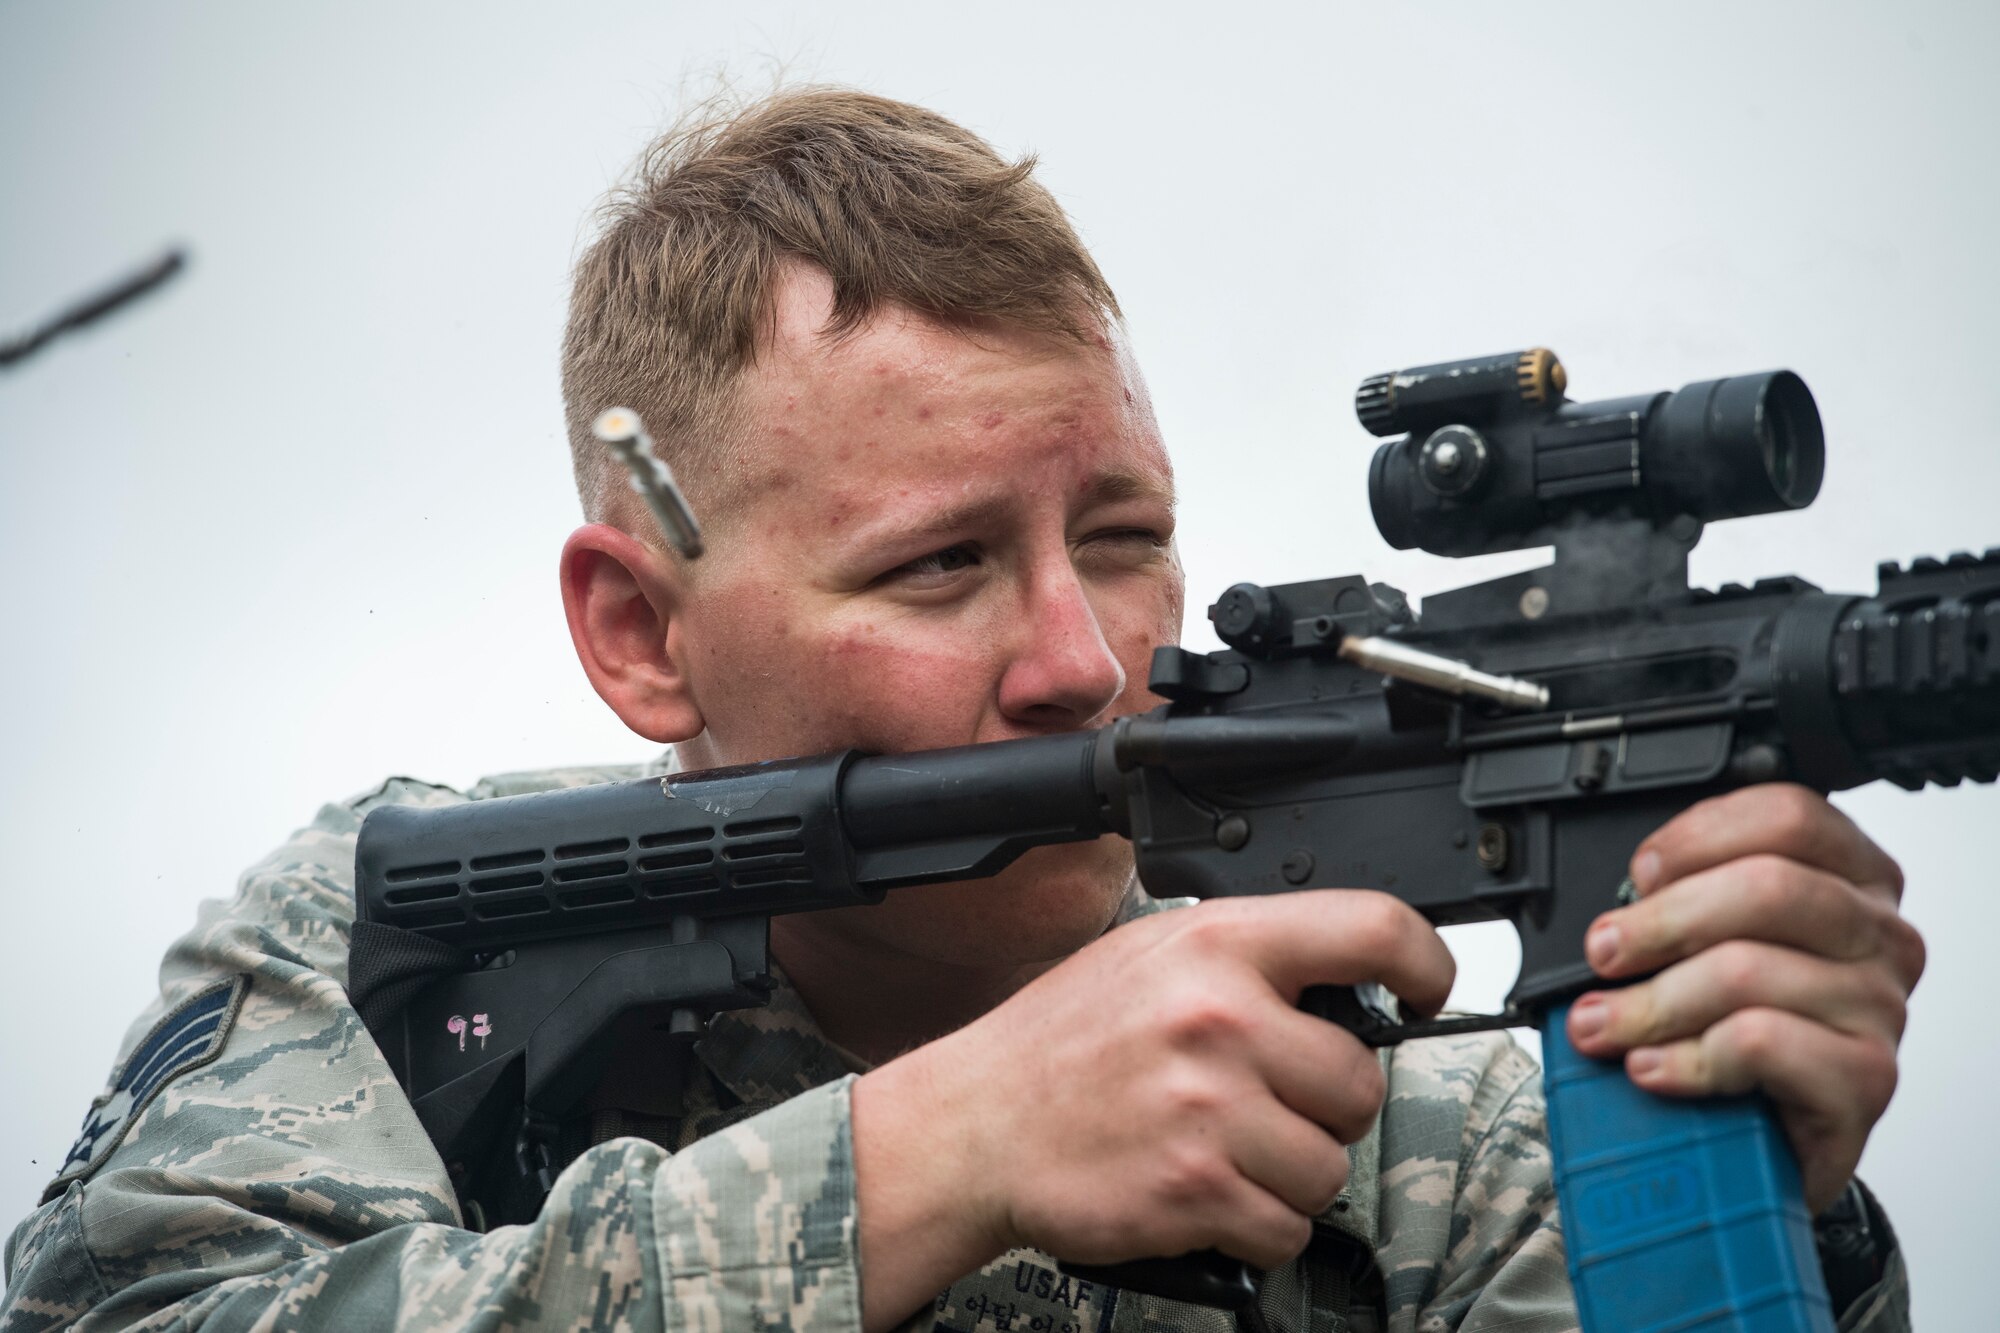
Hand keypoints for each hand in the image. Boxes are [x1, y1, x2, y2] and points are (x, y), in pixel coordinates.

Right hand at [849, 891, 1453, 1328]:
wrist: (972, 1126)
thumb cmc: (1061, 1044)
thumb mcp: (1147, 959)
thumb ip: (1244, 961)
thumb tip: (1345, 981)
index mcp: (1217, 946)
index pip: (1373, 930)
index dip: (1426, 962)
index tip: (1427, 989)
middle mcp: (1220, 1018)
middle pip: (1360, 1080)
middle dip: (1323, 1106)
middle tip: (1260, 1102)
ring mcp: (1210, 1107)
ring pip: (1330, 1166)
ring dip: (1289, 1173)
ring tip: (1221, 1149)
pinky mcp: (1197, 1189)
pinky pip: (1287, 1227)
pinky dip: (1256, 1226)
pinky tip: (1205, 1192)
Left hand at [1565, 784, 1924, 1211]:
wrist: (1766, 1144)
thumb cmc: (1735, 1028)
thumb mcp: (1713, 946)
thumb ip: (1684, 901)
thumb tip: (1612, 905)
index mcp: (1852, 878)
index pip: (1789, 816)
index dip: (1699, 837)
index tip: (1638, 874)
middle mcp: (1880, 935)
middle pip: (1769, 887)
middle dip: (1661, 920)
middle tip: (1604, 952)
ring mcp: (1881, 1008)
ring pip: (1748, 970)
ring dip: (1652, 1001)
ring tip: (1603, 1025)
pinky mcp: (1865, 1079)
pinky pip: (1758, 1043)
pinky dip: (1686, 1056)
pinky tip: (1652, 1068)